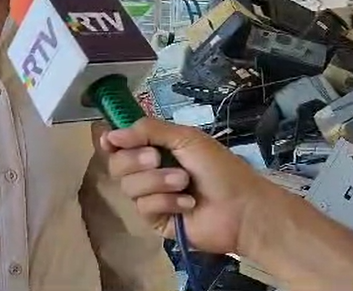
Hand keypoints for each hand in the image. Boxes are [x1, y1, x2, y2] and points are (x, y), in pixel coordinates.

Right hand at [101, 117, 285, 255]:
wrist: (242, 208)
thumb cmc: (220, 168)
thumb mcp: (186, 138)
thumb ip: (149, 130)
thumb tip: (109, 134)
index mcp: (155, 148)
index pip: (120, 144)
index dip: (112, 141)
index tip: (110, 141)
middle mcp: (149, 171)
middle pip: (116, 164)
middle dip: (135, 160)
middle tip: (156, 158)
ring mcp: (151, 197)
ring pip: (129, 186)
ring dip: (157, 181)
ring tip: (184, 183)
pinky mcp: (156, 221)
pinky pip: (144, 207)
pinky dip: (166, 202)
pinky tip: (187, 204)